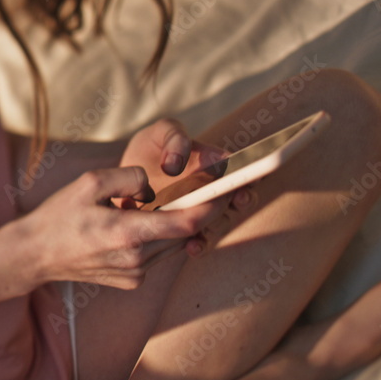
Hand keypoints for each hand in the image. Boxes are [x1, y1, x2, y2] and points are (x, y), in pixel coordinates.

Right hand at [18, 166, 228, 289]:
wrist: (35, 255)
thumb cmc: (59, 216)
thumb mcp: (90, 182)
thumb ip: (131, 177)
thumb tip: (154, 188)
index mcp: (128, 232)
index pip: (187, 221)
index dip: (212, 205)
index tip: (225, 190)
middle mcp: (137, 258)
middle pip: (183, 232)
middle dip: (192, 211)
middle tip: (197, 191)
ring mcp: (135, 274)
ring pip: (170, 244)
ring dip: (168, 226)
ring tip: (142, 211)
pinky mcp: (131, 282)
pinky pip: (155, 255)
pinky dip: (151, 240)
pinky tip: (127, 231)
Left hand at [118, 119, 256, 253]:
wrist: (127, 178)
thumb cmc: (152, 149)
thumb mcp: (160, 133)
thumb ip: (174, 138)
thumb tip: (175, 166)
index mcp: (217, 164)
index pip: (245, 169)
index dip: (253, 174)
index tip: (250, 176)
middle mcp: (215, 191)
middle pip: (240, 199)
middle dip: (242, 200)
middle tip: (237, 197)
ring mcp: (201, 213)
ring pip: (220, 223)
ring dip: (217, 224)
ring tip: (204, 222)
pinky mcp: (186, 232)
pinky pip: (200, 243)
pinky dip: (200, 246)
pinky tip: (192, 246)